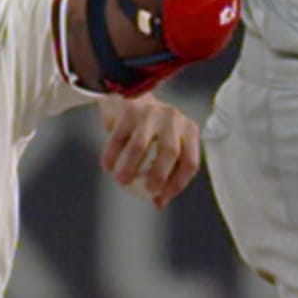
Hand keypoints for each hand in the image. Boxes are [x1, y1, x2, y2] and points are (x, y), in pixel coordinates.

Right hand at [98, 92, 202, 208]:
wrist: (133, 95)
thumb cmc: (153, 129)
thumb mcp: (167, 144)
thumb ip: (166, 171)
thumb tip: (158, 202)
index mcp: (188, 130)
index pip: (190, 161)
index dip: (177, 184)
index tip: (161, 197)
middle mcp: (173, 119)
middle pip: (170, 151)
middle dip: (159, 175)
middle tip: (148, 191)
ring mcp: (151, 112)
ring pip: (140, 145)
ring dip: (130, 167)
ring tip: (121, 180)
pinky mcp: (129, 110)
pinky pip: (118, 137)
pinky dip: (111, 155)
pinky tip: (107, 167)